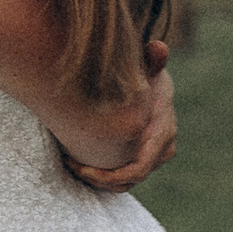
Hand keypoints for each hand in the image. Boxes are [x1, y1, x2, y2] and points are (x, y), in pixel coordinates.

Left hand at [61, 56, 177, 192]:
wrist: (151, 79)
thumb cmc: (145, 72)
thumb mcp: (146, 65)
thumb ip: (151, 59)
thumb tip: (158, 48)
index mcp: (163, 131)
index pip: (138, 167)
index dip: (108, 175)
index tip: (79, 166)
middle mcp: (162, 148)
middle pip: (129, 179)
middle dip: (98, 178)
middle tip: (69, 165)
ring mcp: (153, 155)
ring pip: (125, 183)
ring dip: (98, 180)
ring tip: (72, 166)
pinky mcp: (142, 157)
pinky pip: (123, 178)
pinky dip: (102, 178)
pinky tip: (79, 165)